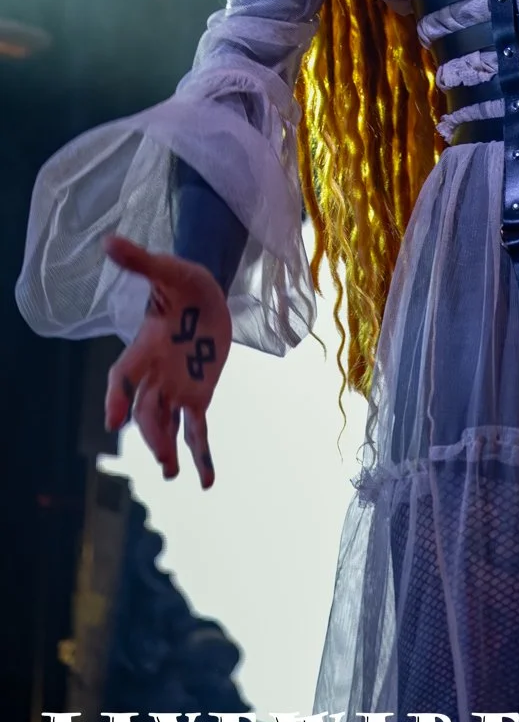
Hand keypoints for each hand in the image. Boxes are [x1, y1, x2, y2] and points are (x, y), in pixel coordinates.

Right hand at [103, 235, 232, 488]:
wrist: (205, 293)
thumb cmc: (182, 280)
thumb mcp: (167, 269)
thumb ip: (140, 261)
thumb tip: (109, 240)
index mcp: (144, 347)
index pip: (124, 376)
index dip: (119, 396)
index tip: (114, 417)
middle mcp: (156, 374)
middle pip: (147, 409)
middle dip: (151, 432)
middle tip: (161, 457)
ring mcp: (176, 387)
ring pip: (166, 424)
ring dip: (167, 448)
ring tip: (170, 472)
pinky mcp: (198, 395)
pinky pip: (196, 429)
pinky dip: (201, 454)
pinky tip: (206, 481)